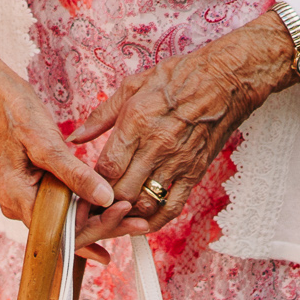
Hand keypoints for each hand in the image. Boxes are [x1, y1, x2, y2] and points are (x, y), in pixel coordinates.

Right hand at [0, 23, 117, 244]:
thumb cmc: (16, 113)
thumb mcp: (46, 142)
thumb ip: (74, 173)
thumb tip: (104, 198)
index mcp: (16, 196)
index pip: (57, 231)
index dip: (91, 229)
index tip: (121, 218)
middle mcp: (17, 204)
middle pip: (64, 230)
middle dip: (102, 227)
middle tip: (137, 224)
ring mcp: (24, 198)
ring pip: (65, 220)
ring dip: (97, 220)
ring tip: (132, 221)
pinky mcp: (33, 189)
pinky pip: (61, 207)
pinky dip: (85, 208)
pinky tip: (110, 211)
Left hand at [68, 16, 297, 237]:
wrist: (223, 80)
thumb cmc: (177, 78)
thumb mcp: (132, 86)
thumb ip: (101, 115)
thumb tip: (75, 137)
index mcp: (136, 123)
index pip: (107, 168)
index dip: (92, 183)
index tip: (85, 187)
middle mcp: (156, 146)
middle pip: (122, 191)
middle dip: (105, 202)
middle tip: (95, 205)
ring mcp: (177, 162)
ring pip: (145, 202)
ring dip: (128, 212)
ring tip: (115, 212)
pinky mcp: (195, 172)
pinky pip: (173, 207)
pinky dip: (155, 219)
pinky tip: (142, 221)